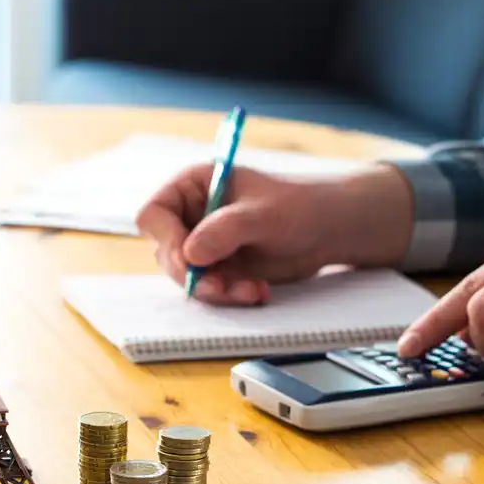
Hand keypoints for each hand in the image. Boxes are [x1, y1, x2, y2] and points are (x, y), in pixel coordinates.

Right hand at [135, 162, 413, 304]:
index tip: (190, 260)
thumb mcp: (264, 214)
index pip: (154, 214)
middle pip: (166, 252)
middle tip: (222, 286)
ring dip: (217, 290)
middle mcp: (192, 216)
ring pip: (188, 277)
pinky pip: (210, 290)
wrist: (329, 230)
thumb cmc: (299, 207)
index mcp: (193, 187)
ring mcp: (204, 245)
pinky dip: (231, 296)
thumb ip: (226, 229)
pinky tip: (258, 291)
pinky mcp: (219, 269)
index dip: (166, 239)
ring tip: (252, 290)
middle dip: (195, 275)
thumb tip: (190, 253)